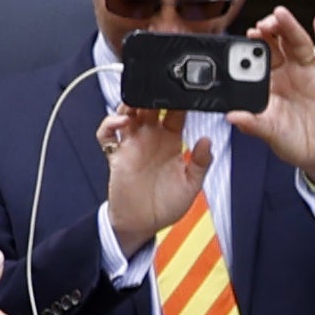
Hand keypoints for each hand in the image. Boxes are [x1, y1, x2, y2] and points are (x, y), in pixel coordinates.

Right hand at [101, 100, 210, 253]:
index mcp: (171, 142)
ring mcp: (132, 144)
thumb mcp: (191, 186)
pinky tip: (122, 122)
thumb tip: (207, 141)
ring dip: (131, 103)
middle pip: (149, 107)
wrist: (142, 224)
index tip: (186, 96)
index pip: (174, 114)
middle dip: (153, 96)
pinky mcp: (116, 154)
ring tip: (139, 101)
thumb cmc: (166, 205)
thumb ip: (200, 163)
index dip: (179, 103)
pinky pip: (107, 133)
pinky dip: (110, 123)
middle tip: (160, 90)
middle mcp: (151, 139)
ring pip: (127, 113)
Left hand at [228, 7, 314, 188]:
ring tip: (280, 14)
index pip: (260, 57)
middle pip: (278, 43)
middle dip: (270, 30)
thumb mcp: (270, 133)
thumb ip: (253, 124)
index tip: (248, 34)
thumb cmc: (292, 142)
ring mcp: (309, 73)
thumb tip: (231, 117)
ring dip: (290, 27)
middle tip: (262, 23)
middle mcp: (288, 72)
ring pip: (299, 44)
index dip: (254, 44)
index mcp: (270, 82)